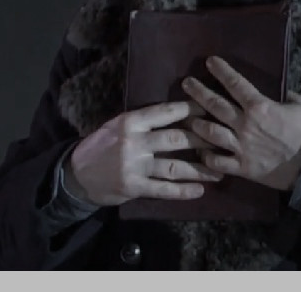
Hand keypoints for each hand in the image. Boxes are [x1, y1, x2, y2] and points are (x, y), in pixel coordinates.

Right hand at [67, 101, 222, 205]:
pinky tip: (199, 191)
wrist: (76, 173)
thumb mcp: (118, 125)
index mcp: (131, 122)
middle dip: (203, 140)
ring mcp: (134, 167)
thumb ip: (145, 121)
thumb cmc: (101, 145)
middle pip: (176, 139)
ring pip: (174, 167)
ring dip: (199, 170)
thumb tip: (179, 112)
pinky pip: (163, 190)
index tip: (210, 108)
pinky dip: (183, 191)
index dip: (191, 110)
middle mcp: (134, 142)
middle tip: (224, 141)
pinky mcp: (134, 188)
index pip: (166, 113)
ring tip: (219, 171)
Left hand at [182, 56, 300, 190]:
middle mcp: (245, 124)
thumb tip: (280, 92)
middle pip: (215, 105)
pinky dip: (207, 158)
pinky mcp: (243, 167)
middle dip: (198, 92)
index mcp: (260, 106)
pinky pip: (218, 162)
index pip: (235, 84)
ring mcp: (241, 147)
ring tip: (188, 119)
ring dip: (196, 124)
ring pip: (210, 133)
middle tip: (186, 84)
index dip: (221, 71)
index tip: (210, 62)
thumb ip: (287, 96)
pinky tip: (201, 153)